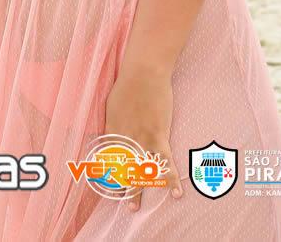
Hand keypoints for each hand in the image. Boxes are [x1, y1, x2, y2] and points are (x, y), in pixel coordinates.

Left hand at [104, 67, 182, 211]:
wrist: (144, 73)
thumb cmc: (127, 83)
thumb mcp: (111, 103)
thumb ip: (111, 121)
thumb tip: (109, 131)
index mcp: (112, 130)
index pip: (106, 159)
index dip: (106, 174)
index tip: (105, 185)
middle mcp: (124, 139)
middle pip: (119, 169)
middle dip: (117, 187)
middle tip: (117, 203)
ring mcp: (141, 140)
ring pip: (137, 172)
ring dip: (136, 191)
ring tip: (134, 208)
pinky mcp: (159, 137)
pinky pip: (165, 163)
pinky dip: (170, 180)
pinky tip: (175, 194)